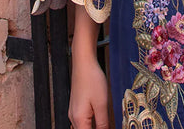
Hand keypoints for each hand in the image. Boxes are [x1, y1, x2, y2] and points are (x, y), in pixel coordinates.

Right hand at [69, 4, 109, 128]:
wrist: (83, 62)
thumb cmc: (92, 79)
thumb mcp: (102, 103)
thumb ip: (103, 123)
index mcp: (78, 120)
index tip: (110, 128)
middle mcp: (73, 118)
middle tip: (110, 124)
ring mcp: (74, 112)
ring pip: (84, 128)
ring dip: (95, 128)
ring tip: (107, 123)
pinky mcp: (77, 107)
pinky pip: (83, 121)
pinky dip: (92, 124)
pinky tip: (101, 120)